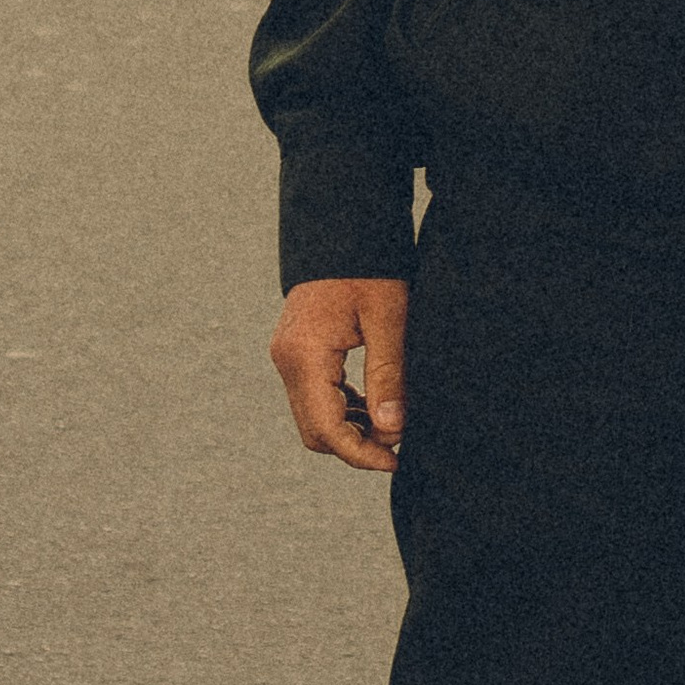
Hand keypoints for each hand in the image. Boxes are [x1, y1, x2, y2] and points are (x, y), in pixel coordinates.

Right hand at [270, 276, 408, 470]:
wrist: (342, 224)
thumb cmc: (369, 265)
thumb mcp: (388, 317)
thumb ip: (387, 374)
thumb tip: (391, 429)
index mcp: (305, 355)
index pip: (327, 429)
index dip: (361, 453)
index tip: (395, 460)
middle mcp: (287, 360)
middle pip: (315, 431)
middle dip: (355, 444)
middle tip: (397, 441)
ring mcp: (288, 356)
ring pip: (313, 416)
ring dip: (350, 428)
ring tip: (391, 419)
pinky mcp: (296, 351)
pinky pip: (314, 396)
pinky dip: (342, 408)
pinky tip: (373, 401)